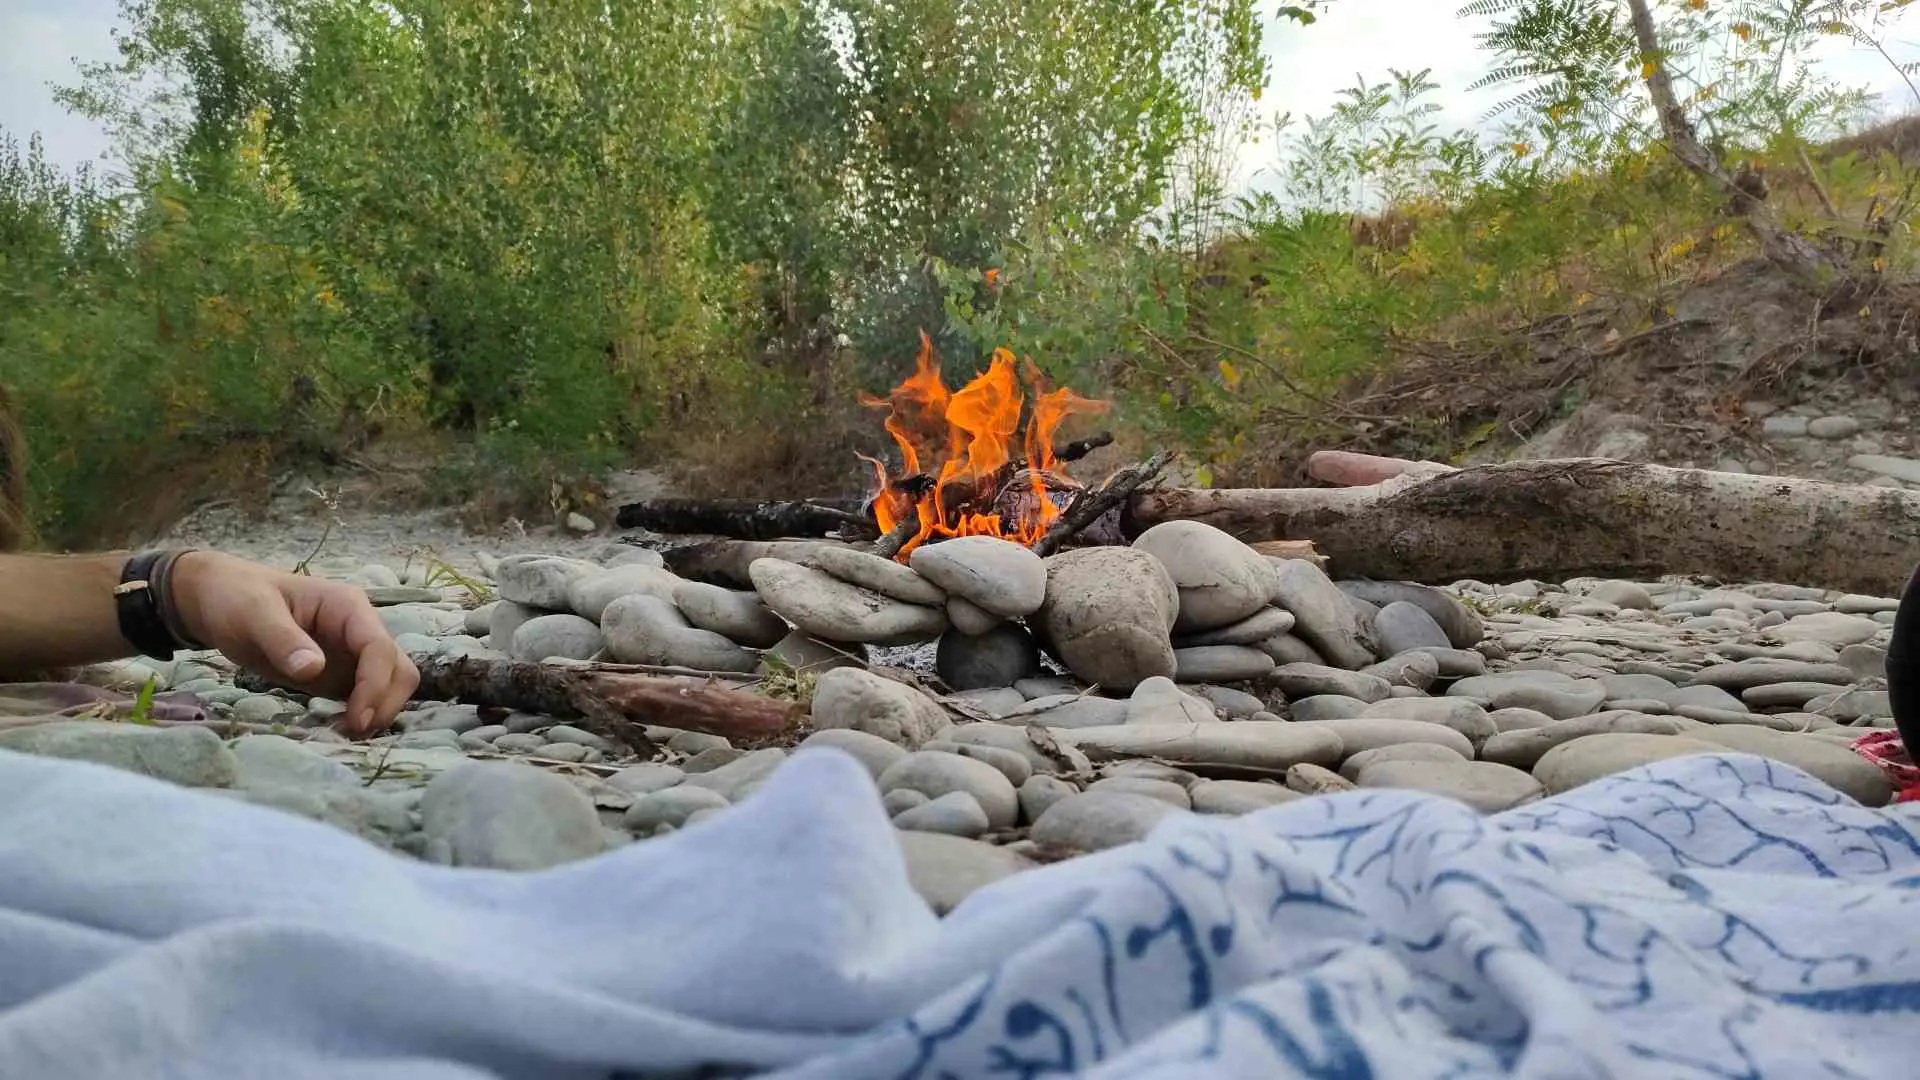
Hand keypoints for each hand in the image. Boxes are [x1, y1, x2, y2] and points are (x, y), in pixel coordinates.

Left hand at [167, 552, 419, 734]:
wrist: (221, 599)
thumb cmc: (238, 597)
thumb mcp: (254, 613)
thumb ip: (283, 640)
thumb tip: (314, 669)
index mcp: (348, 607)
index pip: (380, 647)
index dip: (374, 684)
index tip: (356, 718)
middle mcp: (359, 630)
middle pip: (399, 669)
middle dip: (386, 702)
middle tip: (354, 732)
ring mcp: (352, 653)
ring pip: (391, 684)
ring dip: (379, 710)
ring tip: (347, 735)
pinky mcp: (339, 674)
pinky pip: (366, 696)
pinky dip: (362, 715)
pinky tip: (338, 730)